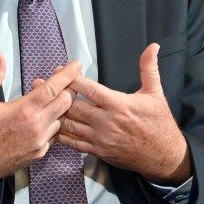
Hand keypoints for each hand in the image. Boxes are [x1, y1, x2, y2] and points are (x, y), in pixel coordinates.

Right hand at [0, 51, 80, 189]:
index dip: (68, 74)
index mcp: (26, 110)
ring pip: (62, 118)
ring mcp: (41, 141)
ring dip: (60, 107)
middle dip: (68, 89)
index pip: (54, 88)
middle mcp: (38, 126)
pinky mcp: (40, 152)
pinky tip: (44, 118)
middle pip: (66, 102)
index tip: (77, 64)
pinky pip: (55, 134)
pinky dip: (53, 123)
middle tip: (62, 81)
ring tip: (49, 99)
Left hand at [55, 44, 191, 183]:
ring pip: (70, 125)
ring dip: (55, 114)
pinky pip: (73, 143)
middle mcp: (106, 121)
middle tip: (41, 85)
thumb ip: (149, 69)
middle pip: (73, 106)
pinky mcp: (98, 151)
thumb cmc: (159, 123)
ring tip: (41, 104)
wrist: (163, 156)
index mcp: (118, 104)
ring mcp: (100, 138)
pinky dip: (61, 135)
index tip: (61, 70)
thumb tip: (153, 47)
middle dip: (56, 94)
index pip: (88, 89)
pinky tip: (52, 126)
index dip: (72, 78)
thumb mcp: (156, 93)